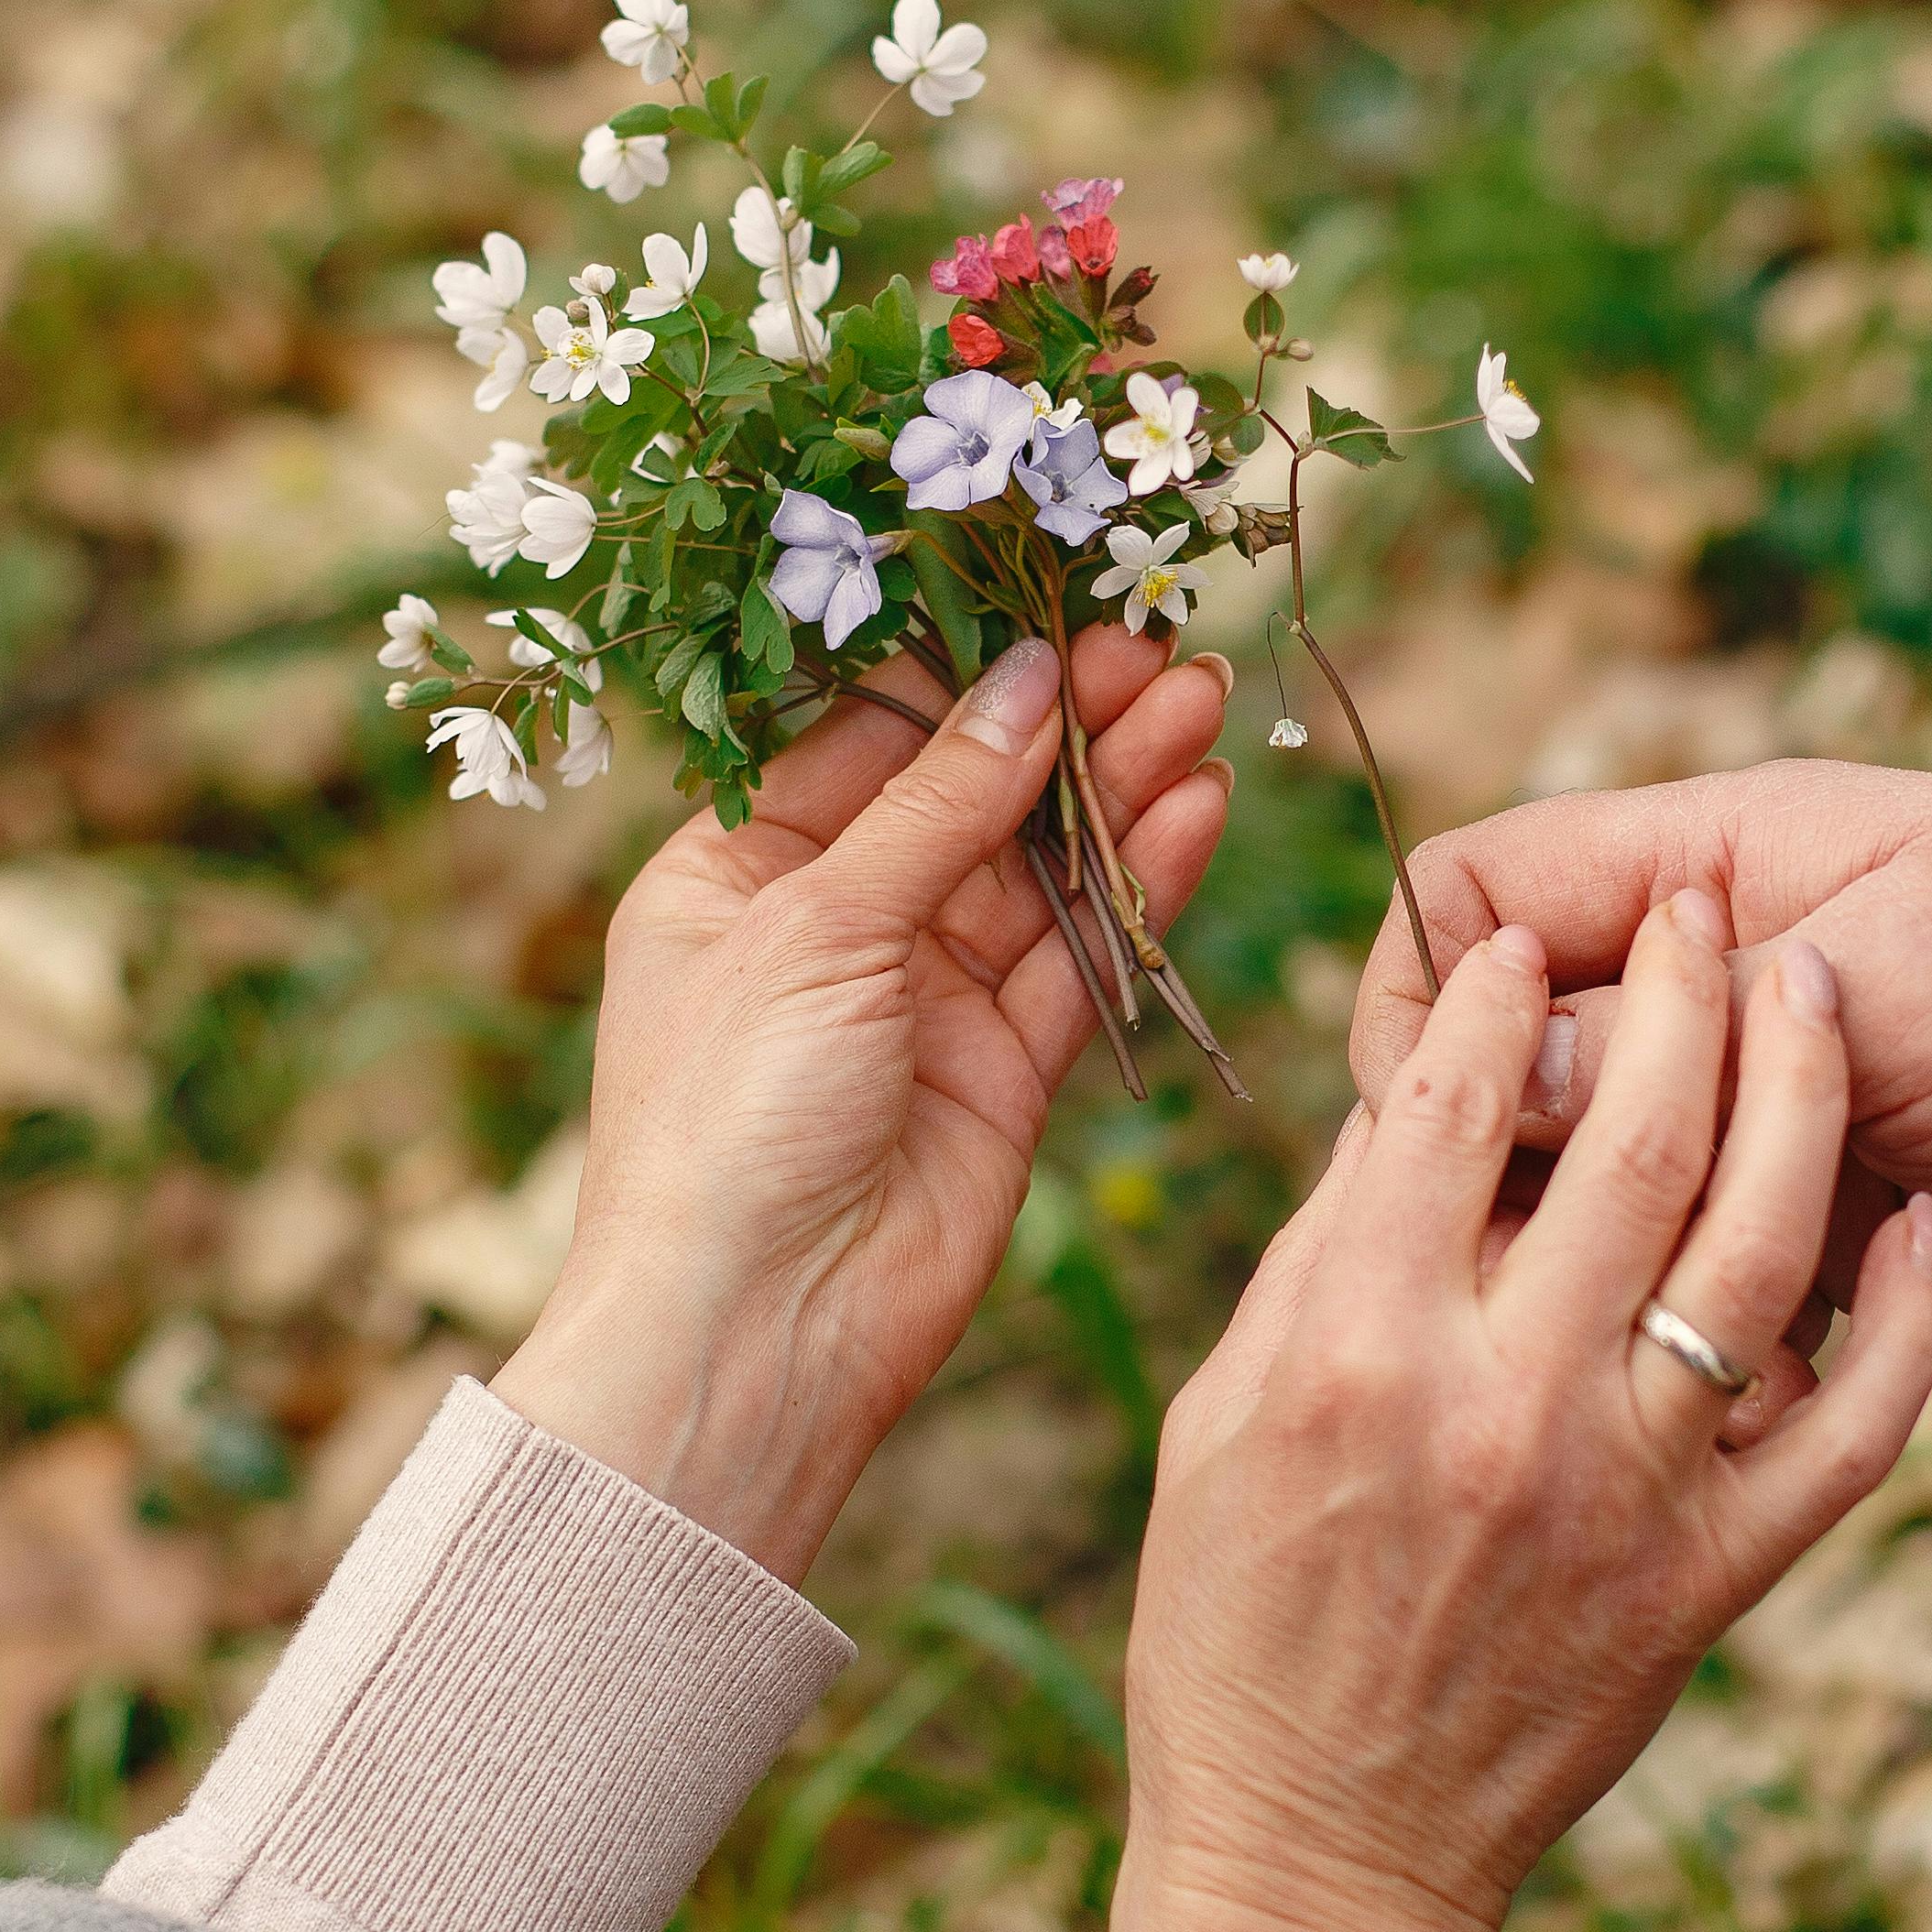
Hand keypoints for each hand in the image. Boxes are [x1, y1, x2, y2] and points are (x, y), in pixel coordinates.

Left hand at [496, 628, 1230, 1577]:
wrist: (759, 1332)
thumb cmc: (730, 1117)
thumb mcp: (817, 929)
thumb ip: (937, 807)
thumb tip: (1026, 681)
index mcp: (735, 869)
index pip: (861, 734)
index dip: (961, 669)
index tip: (1052, 599)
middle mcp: (830, 921)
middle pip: (965, 790)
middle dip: (1064, 719)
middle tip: (1160, 643)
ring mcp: (921, 995)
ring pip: (1038, 865)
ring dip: (1119, 786)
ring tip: (1202, 700)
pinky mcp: (1000, 1068)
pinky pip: (1082, 956)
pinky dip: (1142, 884)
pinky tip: (1200, 807)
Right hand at [1089, 896, 1931, 1931]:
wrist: (1325, 1865)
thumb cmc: (1232, 1630)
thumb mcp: (1224, 1419)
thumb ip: (1324, 1256)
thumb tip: (1407, 1096)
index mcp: (1355, 1350)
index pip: (1442, 1102)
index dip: (1484, 983)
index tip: (1514, 926)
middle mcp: (1496, 1405)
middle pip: (1619, 1137)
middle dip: (1672, 989)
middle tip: (1703, 909)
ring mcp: (1622, 1494)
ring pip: (1753, 1248)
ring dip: (1799, 1098)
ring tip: (1814, 991)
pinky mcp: (1709, 1581)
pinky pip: (1845, 1431)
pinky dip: (1900, 1324)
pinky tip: (1918, 1223)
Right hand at [1345, 762, 1931, 1359]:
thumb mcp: (1901, 1001)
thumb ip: (1686, 1034)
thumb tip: (1500, 1078)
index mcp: (1737, 860)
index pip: (1484, 885)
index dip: (1428, 992)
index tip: (1433, 1119)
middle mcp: (1740, 976)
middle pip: (1517, 1038)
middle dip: (1484, 1143)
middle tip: (1505, 1258)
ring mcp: (1786, 1103)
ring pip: (1594, 1167)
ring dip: (1579, 1244)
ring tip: (1585, 1331)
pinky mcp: (1836, 1218)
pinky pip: (1692, 1261)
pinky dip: (1679, 1312)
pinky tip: (1705, 1360)